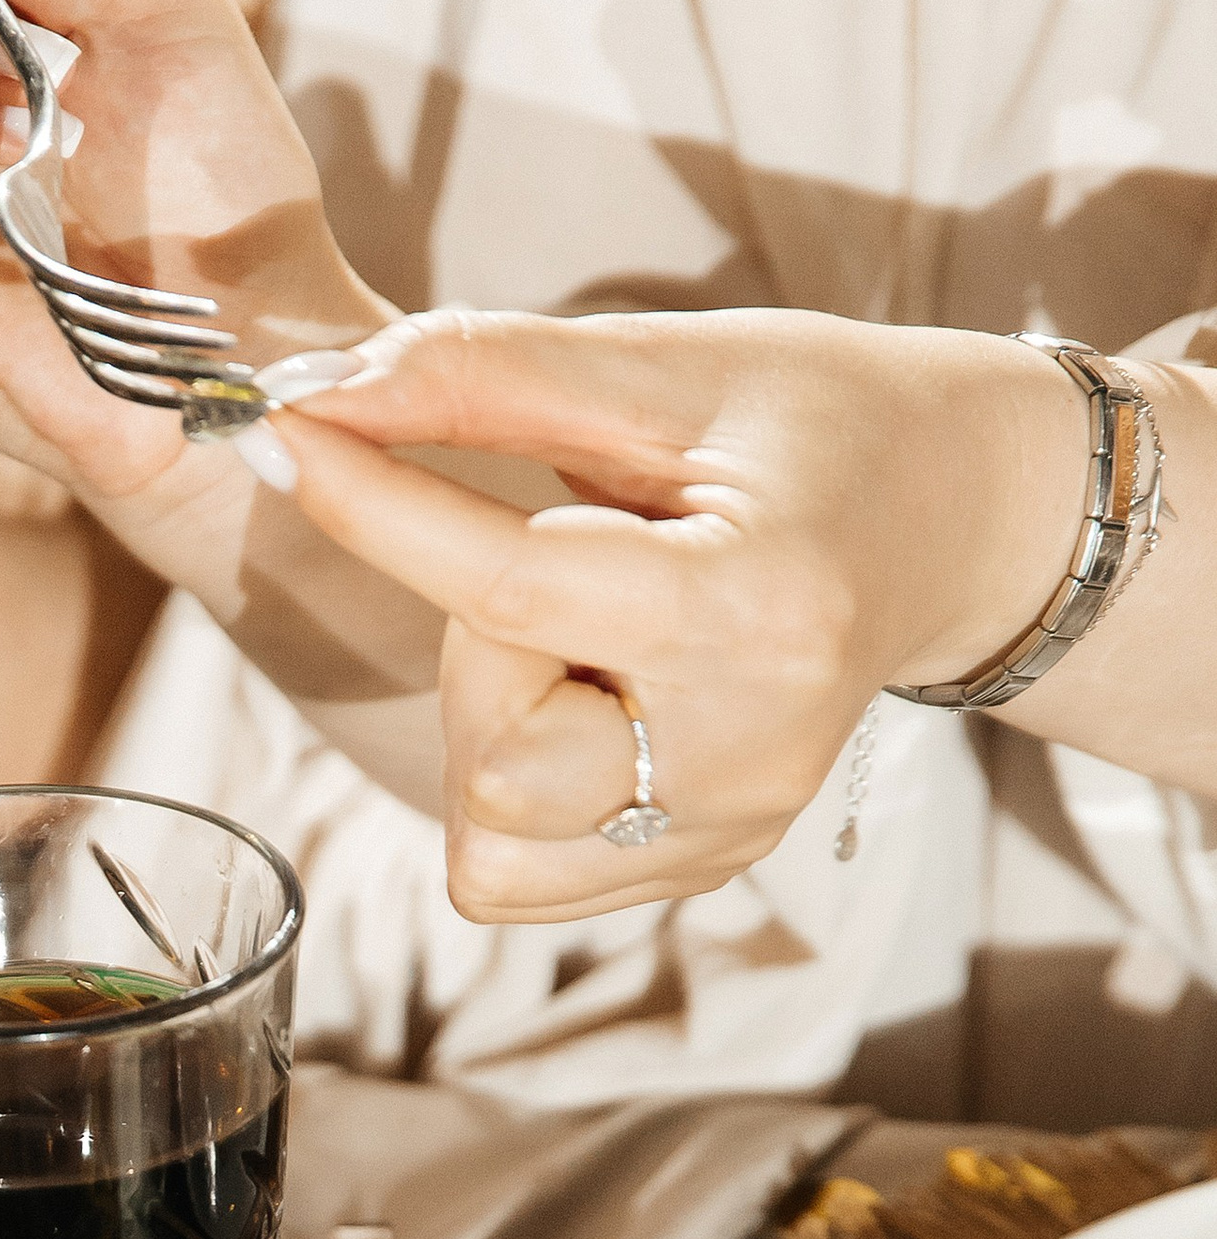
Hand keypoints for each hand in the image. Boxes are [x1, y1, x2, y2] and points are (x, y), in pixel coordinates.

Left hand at [270, 305, 1095, 917]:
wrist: (952, 520)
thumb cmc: (819, 426)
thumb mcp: (668, 367)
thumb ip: (488, 376)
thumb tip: (318, 393)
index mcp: (759, 613)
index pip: (510, 594)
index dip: (373, 509)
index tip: (286, 435)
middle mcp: (751, 757)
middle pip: (497, 760)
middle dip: (481, 652)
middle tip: (565, 552)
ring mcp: (729, 834)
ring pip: (491, 834)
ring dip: (492, 725)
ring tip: (586, 635)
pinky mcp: (700, 872)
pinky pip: (520, 871)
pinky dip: (514, 784)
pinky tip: (594, 696)